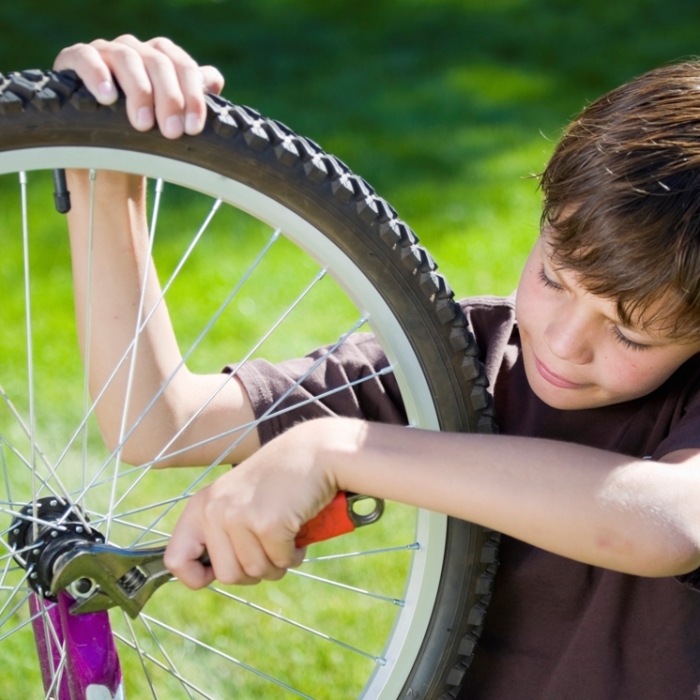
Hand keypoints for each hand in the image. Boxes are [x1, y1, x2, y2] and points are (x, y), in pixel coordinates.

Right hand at [53, 35, 223, 138]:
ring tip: (143, 124)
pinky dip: (97, 75)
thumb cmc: (143, 130)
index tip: (193, 128)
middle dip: (170, 99)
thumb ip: (193, 96)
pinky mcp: (75, 59)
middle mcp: (136, 50)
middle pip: (159, 63)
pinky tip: (107, 98)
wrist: (102, 147)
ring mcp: (106, 51)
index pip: (184, 67)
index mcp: (162, 58)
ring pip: (127, 59)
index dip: (192, 96)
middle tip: (172, 132)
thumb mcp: (170, 117)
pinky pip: (86, 57)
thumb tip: (214, 81)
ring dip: (139, 92)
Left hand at [164, 419, 348, 589]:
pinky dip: (294, 555)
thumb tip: (212, 575)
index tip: (220, 571)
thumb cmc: (280, 478)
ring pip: (256, 572)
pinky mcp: (267, 524)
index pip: (176, 560)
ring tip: (287, 536)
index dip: (197, 577)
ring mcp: (240, 517)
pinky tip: (298, 532)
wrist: (314, 450)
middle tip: (271, 548)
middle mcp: (215, 510)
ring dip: (278, 562)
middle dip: (255, 571)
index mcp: (202, 505)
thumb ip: (220, 529)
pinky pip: (281, 562)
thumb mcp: (237, 498)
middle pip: (227, 576)